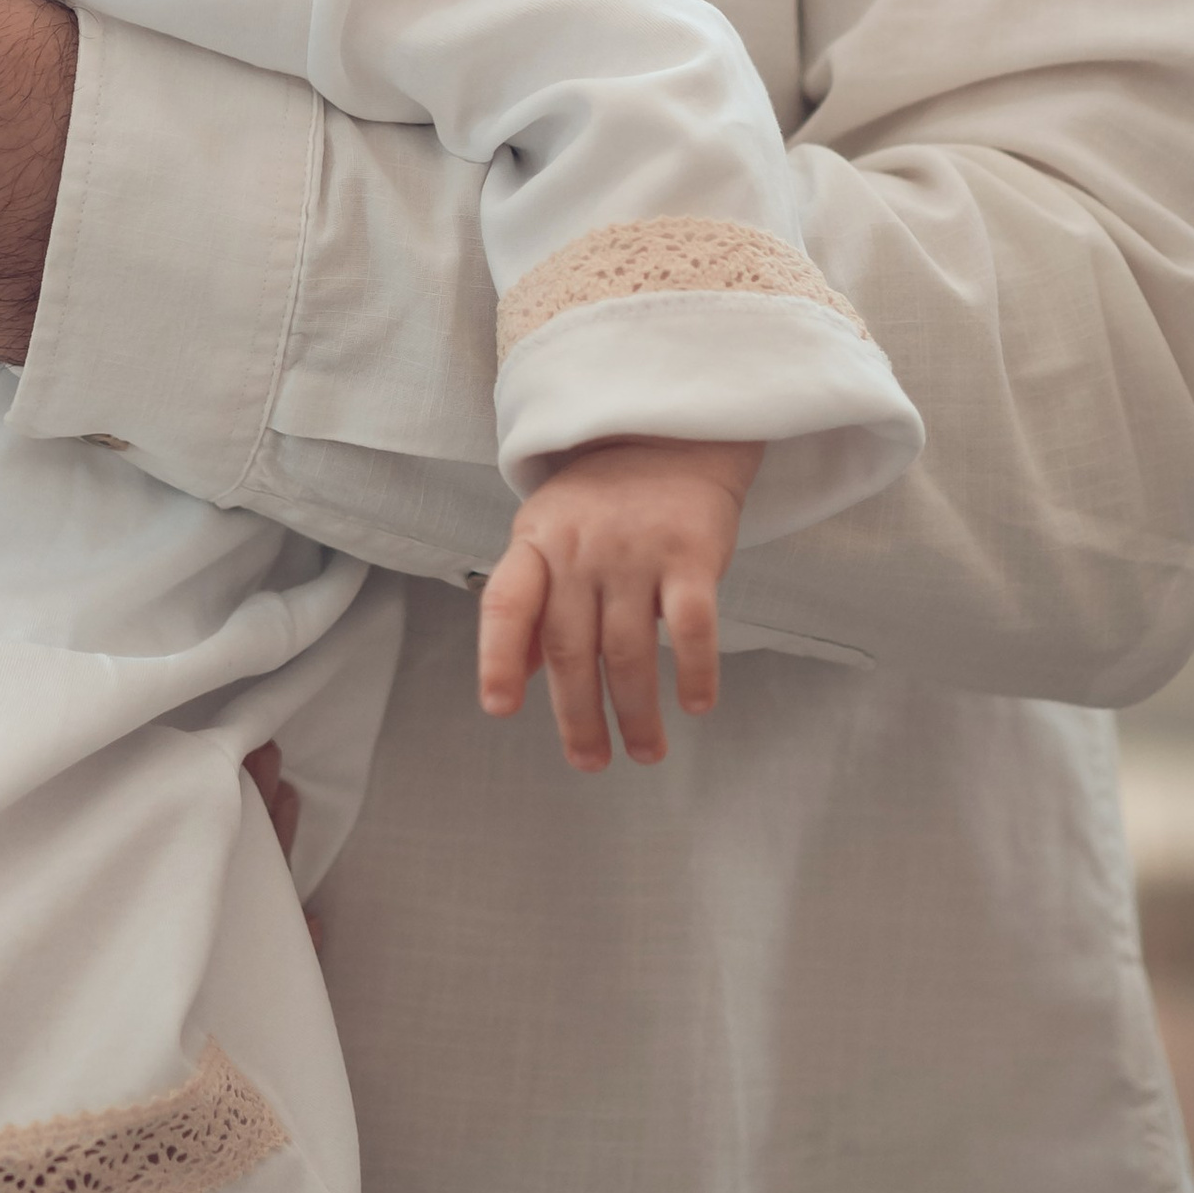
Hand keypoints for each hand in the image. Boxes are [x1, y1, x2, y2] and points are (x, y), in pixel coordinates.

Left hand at [477, 434, 762, 770]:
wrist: (670, 430)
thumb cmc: (604, 498)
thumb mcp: (548, 534)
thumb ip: (529, 603)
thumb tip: (509, 678)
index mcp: (536, 544)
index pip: (506, 603)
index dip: (497, 659)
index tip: (500, 710)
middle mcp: (580, 550)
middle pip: (570, 648)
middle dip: (578, 716)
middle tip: (590, 762)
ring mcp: (635, 550)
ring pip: (629, 650)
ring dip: (636, 712)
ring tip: (645, 752)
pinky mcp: (691, 552)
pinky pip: (692, 625)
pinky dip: (695, 671)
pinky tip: (697, 705)